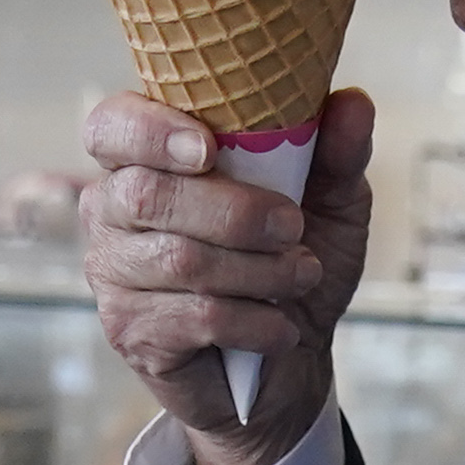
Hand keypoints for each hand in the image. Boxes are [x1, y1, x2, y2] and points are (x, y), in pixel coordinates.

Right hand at [82, 90, 374, 464]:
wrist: (290, 360)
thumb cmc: (292, 263)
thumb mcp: (329, 203)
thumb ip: (335, 152)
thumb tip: (352, 104)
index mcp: (146, 157)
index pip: (112, 126)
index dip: (150, 131)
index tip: (207, 148)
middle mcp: (112, 208)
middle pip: (147, 195)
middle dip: (234, 212)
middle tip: (293, 228)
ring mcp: (112, 272)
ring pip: (178, 260)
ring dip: (257, 271)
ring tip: (301, 275)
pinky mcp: (130, 330)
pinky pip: (194, 317)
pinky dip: (254, 321)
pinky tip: (281, 327)